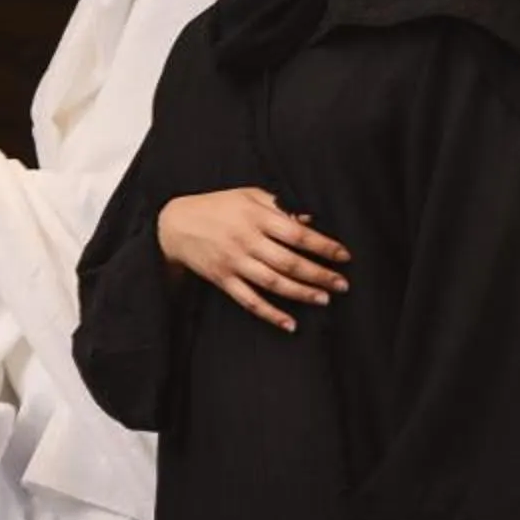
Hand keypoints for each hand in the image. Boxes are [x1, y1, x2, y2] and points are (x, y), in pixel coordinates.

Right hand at [154, 187, 348, 331]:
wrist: (175, 224)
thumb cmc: (217, 206)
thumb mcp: (248, 196)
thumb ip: (280, 206)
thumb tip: (311, 220)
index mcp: (256, 216)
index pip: (298, 234)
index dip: (324, 246)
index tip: (344, 255)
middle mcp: (247, 240)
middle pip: (290, 262)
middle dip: (320, 274)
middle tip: (343, 284)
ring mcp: (234, 262)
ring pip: (273, 283)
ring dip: (302, 293)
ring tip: (324, 299)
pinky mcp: (223, 280)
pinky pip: (250, 301)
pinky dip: (271, 314)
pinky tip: (290, 324)